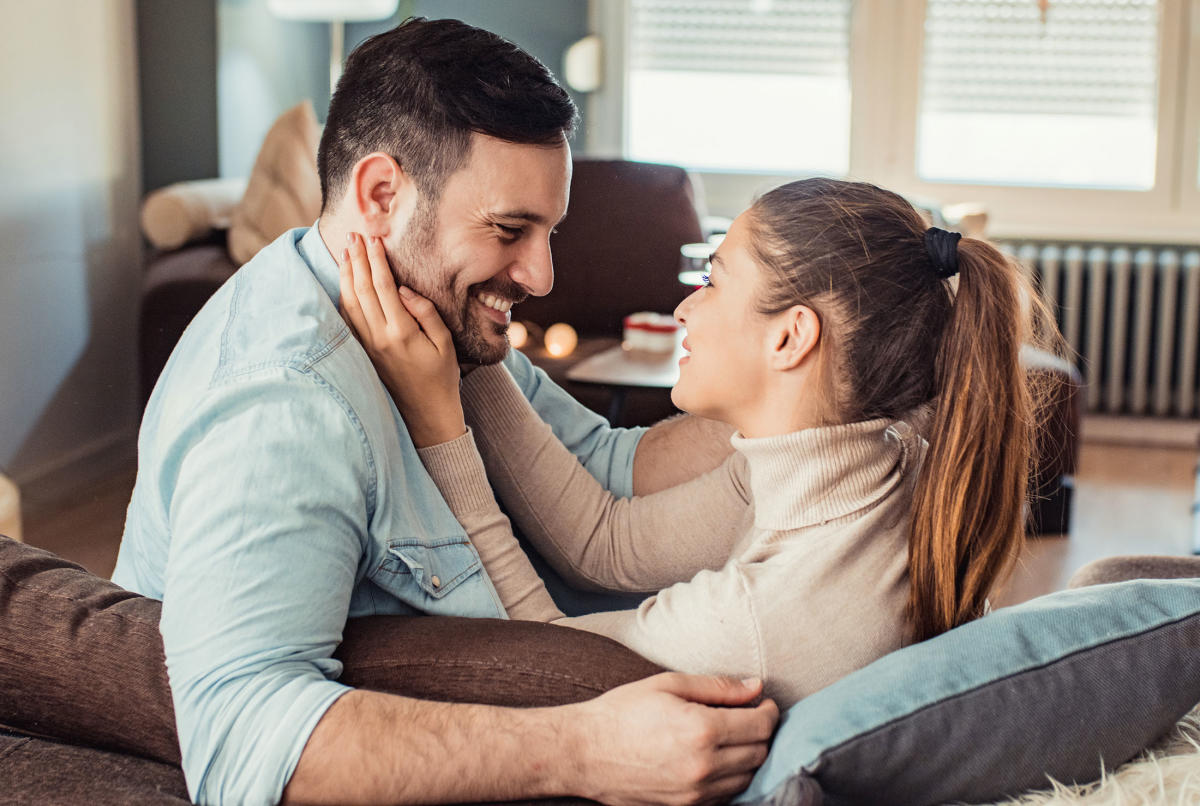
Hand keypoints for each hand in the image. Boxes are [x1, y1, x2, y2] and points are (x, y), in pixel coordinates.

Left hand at [338, 232, 465, 447]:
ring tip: (346, 252)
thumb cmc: (441, 377)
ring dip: (347, 275)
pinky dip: (344, 297)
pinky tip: (344, 283)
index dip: (376, 260)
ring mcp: (367, 346)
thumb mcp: (444, 343)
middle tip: (354, 235)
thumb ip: (425, 313)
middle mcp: (379, 338)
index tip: (373, 239)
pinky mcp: (363, 352)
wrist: (426, 414)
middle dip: (357, 260)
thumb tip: (403, 289)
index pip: (383, 287)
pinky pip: (348, 319)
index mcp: (401, 332)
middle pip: (362, 290)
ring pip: (350, 303)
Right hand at [569, 673, 778, 804]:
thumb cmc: (622, 712)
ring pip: (748, 777)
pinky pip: (727, 795)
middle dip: (762, 731)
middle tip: (749, 715)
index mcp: (701, 730)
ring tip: (734, 736)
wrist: (583, 752)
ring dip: (750, 756)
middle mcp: (704, 766)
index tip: (762, 701)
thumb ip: (717, 687)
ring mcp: (695, 792)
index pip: (760, 724)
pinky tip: (718, 758)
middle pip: (760, 752)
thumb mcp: (668, 685)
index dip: (768, 710)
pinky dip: (732, 777)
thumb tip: (755, 687)